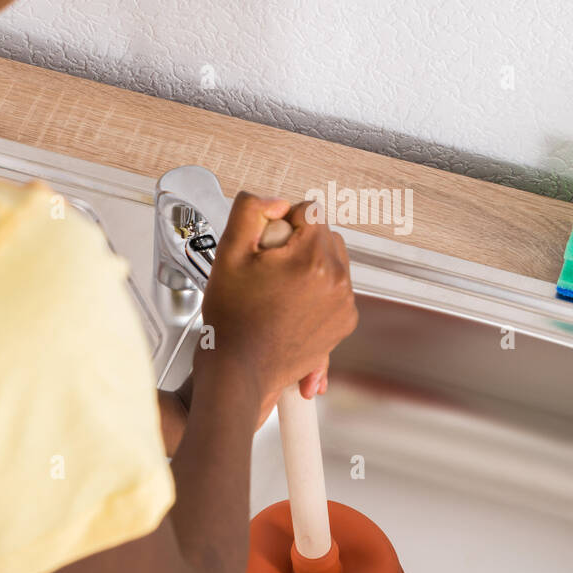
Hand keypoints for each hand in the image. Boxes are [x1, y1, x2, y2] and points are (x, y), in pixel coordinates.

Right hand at [194, 192, 356, 419]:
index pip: (310, 211)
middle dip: (298, 244)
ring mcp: (344, 305)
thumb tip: (274, 201)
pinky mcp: (344, 323)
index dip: (281, 223)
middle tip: (269, 269)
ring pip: (331, 262)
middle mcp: (337, 281)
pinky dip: (316, 292)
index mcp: (313, 259)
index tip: (266, 247)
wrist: (240, 371)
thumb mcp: (229, 253)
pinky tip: (288, 307)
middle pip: (325, 235)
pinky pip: (334, 290)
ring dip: (308, 266)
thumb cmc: (233, 321)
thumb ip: (250, 211)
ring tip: (277, 291)